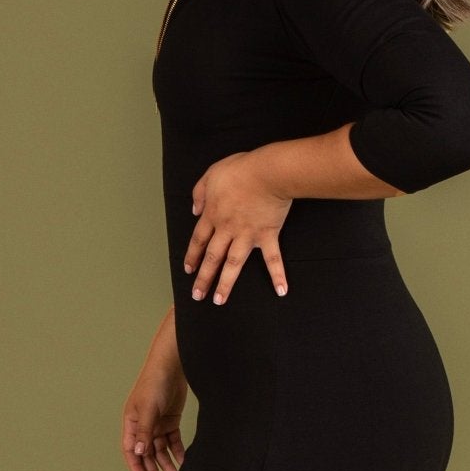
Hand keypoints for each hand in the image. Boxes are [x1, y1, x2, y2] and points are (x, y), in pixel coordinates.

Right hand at [122, 365, 188, 470]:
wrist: (172, 366)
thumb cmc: (154, 383)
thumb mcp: (148, 409)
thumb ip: (144, 431)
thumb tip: (139, 453)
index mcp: (131, 423)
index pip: (131, 450)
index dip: (136, 466)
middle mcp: (143, 426)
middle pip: (147, 453)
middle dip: (153, 469)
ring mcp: (157, 424)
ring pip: (161, 450)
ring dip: (166, 463)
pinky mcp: (171, 421)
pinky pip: (173, 441)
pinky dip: (178, 452)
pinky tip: (183, 462)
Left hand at [185, 151, 292, 306]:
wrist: (267, 172)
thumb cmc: (241, 169)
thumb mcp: (211, 174)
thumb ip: (199, 192)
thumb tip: (194, 209)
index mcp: (213, 214)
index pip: (198, 240)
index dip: (192, 255)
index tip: (188, 270)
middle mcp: (227, 229)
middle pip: (212, 257)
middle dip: (203, 278)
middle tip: (197, 295)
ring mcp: (247, 235)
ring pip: (233, 264)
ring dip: (225, 284)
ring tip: (219, 300)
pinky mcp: (267, 235)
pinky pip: (273, 259)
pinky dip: (278, 275)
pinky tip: (281, 291)